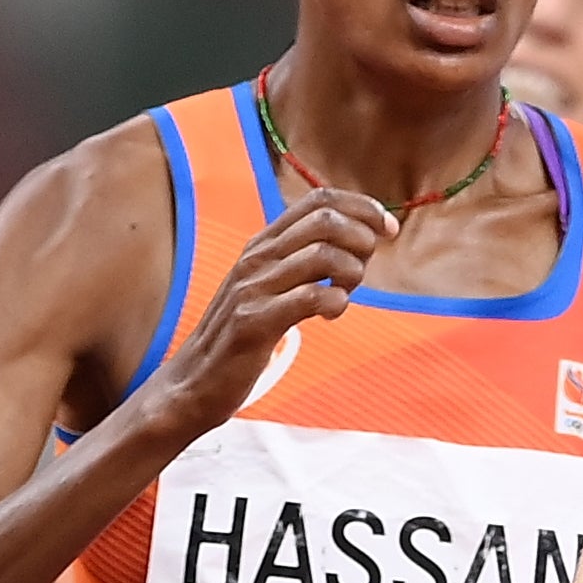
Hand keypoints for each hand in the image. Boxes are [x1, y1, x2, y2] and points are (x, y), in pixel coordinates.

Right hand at [150, 190, 394, 424]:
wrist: (194, 382)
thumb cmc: (242, 337)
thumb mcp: (270, 288)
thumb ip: (303, 262)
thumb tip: (356, 244)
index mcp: (263, 243)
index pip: (319, 200)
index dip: (363, 208)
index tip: (387, 229)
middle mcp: (257, 257)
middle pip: (326, 220)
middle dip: (362, 240)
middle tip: (362, 272)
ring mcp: (253, 287)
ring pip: (323, 255)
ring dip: (351, 274)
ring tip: (344, 295)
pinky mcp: (255, 322)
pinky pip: (310, 298)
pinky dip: (335, 303)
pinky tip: (331, 316)